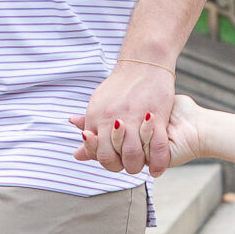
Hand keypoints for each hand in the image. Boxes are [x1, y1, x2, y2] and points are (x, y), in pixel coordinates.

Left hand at [78, 60, 176, 175]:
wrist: (144, 64)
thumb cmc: (121, 86)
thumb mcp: (98, 106)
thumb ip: (89, 132)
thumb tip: (77, 155)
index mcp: (97, 118)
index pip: (97, 152)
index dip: (107, 161)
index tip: (117, 160)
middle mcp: (112, 120)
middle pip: (113, 158)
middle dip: (122, 166)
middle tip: (131, 165)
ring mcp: (134, 119)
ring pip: (134, 156)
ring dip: (139, 166)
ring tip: (144, 166)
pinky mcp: (156, 117)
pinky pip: (157, 148)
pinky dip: (158, 163)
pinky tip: (157, 169)